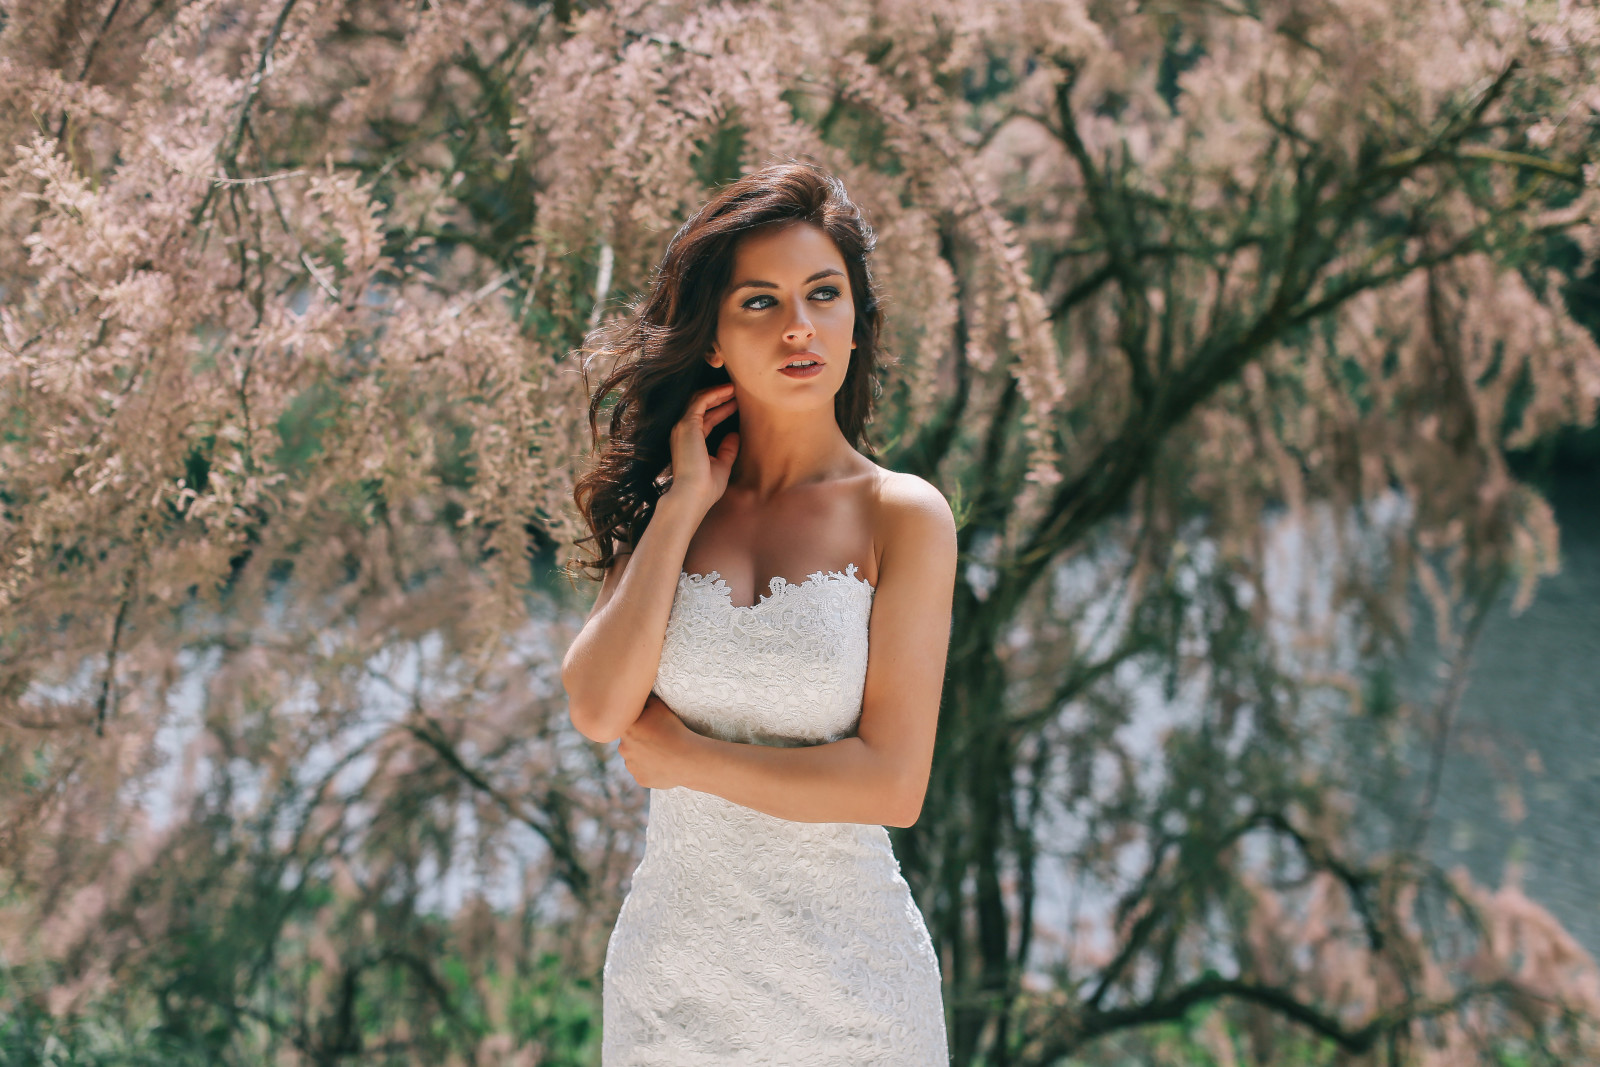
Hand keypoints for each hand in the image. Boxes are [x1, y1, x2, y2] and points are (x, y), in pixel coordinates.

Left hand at [617, 693, 697, 789]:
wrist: (686, 758)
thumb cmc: (673, 730)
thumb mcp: (659, 706)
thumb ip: (644, 701)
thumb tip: (638, 700)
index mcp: (625, 730)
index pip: (624, 723)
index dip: (636, 722)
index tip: (647, 723)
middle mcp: (623, 749)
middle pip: (628, 741)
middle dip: (639, 739)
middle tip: (656, 737)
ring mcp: (631, 766)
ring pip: (634, 758)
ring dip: (643, 754)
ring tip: (661, 751)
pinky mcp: (640, 780)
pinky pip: (643, 772)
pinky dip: (650, 768)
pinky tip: (663, 763)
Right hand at [663, 383, 738, 513]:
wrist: (692, 496)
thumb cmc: (705, 487)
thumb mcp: (721, 465)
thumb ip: (727, 450)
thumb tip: (735, 435)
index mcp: (689, 441)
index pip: (705, 419)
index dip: (721, 410)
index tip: (736, 404)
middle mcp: (683, 432)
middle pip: (700, 406)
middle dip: (718, 397)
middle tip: (736, 390)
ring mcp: (683, 427)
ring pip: (699, 400)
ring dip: (717, 392)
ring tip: (734, 387)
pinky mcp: (687, 425)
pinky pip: (700, 401)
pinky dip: (714, 394)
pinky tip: (728, 391)